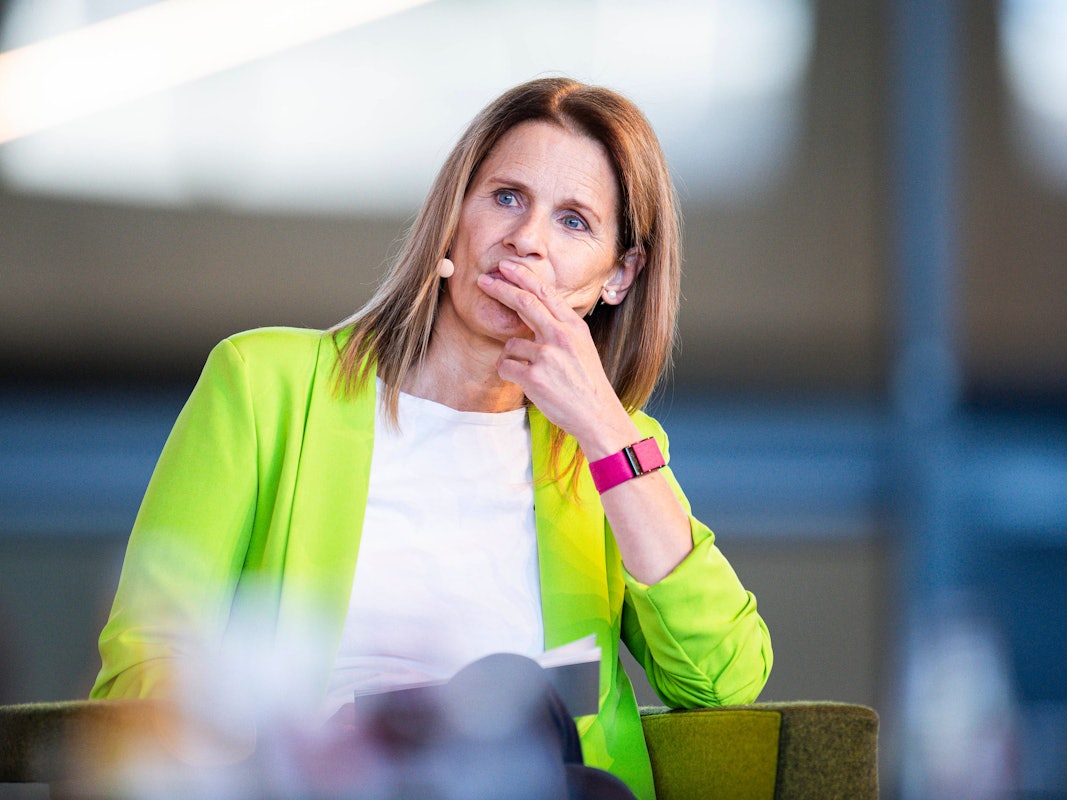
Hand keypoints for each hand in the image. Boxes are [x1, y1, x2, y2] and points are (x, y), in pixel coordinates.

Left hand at [476, 260, 637, 456]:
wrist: (596, 414)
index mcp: (574, 326)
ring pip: (511, 344)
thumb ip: (561, 328)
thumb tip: (536, 310)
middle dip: (501, 288)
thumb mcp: (582, 347)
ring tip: (534, 374)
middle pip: (524, 303)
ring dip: (513, 357)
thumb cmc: (587, 383)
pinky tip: (527, 383)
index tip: (506, 268)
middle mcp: (561, 335)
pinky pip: (505, 366)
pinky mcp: (533, 376)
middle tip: (483, 280)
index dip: (522, 278)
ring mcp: (547, 355)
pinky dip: (510, 374)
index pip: (545, 293)